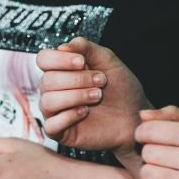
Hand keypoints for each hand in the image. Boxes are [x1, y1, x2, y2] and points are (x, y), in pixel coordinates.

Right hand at [36, 38, 149, 153]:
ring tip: (97, 96)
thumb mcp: (107, 60)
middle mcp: (54, 90)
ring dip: (76, 96)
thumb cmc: (121, 88)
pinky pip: (50, 125)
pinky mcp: (60, 132)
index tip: (82, 62)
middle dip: (77, 79)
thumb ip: (85, 47)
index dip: (59, 59)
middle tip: (101, 81)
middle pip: (47, 81)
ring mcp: (55, 112)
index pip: (43, 59)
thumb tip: (62, 47)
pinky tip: (85, 112)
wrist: (134, 114)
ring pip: (47, 102)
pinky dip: (68, 116)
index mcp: (61, 70)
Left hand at [135, 106, 178, 178]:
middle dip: (149, 154)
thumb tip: (141, 116)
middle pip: (147, 153)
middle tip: (162, 157)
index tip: (148, 138)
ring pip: (147, 174)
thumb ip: (173, 115)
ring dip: (150, 173)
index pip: (150, 130)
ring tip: (163, 172)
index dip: (143, 133)